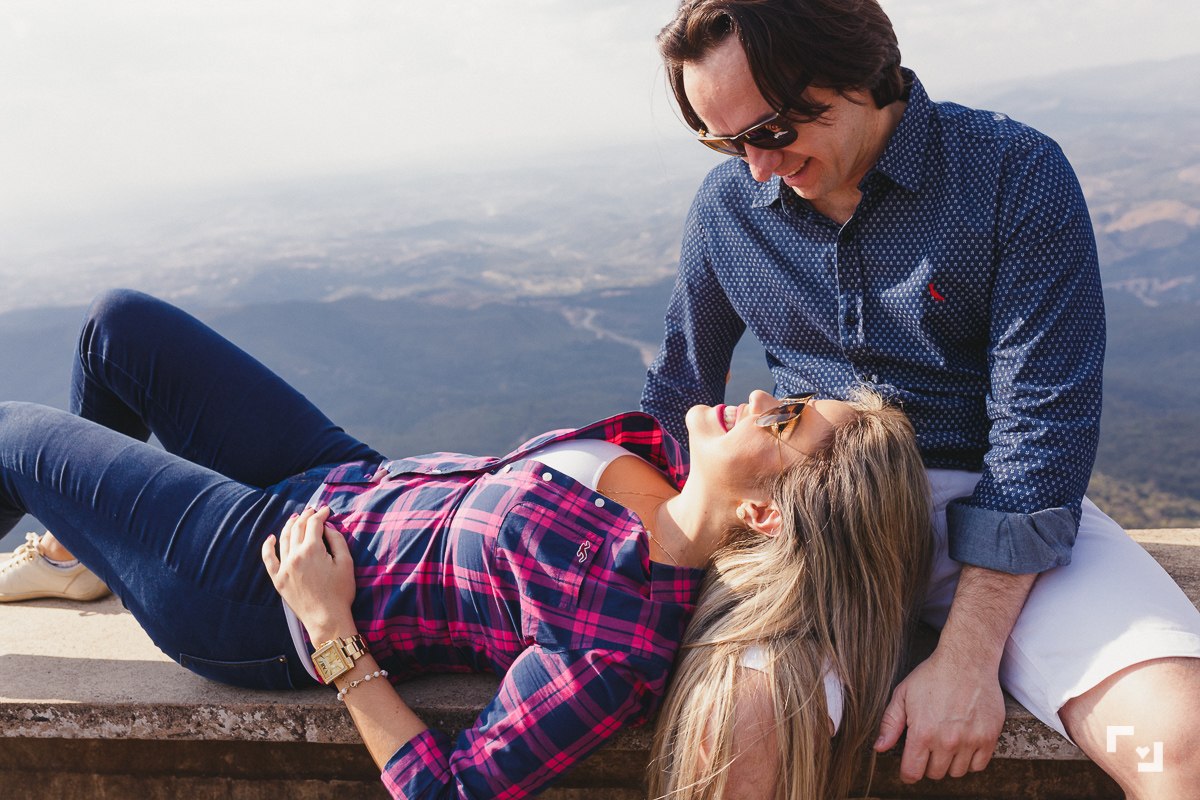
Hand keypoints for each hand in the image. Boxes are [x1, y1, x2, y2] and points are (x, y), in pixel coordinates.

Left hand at [261, 507, 356, 641]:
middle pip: (298, 527)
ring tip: (296, 518)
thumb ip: (337, 540)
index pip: (314, 523)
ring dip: (290, 525)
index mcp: (312, 550)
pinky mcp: (277, 580)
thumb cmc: (341, 592)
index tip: (326, 510)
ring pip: (284, 539)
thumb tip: (327, 526)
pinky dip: (268, 546)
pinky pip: (268, 559)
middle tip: (312, 511)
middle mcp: (295, 555)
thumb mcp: (346, 562)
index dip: (320, 513)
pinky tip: (271, 538)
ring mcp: (284, 568)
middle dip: (306, 516)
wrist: (327, 619)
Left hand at [874, 647, 1004, 781]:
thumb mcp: (902, 694)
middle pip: (935, 774)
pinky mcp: (989, 737)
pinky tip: (964, 744)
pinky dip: (970, 760)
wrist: (966, 660)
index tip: (909, 770)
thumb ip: (890, 723)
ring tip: (946, 743)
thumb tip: (879, 748)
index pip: (913, 772)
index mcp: (922, 732)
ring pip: (957, 772)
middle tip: (929, 748)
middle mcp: (946, 741)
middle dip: (928, 764)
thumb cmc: (931, 675)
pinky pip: (978, 765)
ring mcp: (970, 740)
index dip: (908, 774)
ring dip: (950, 763)